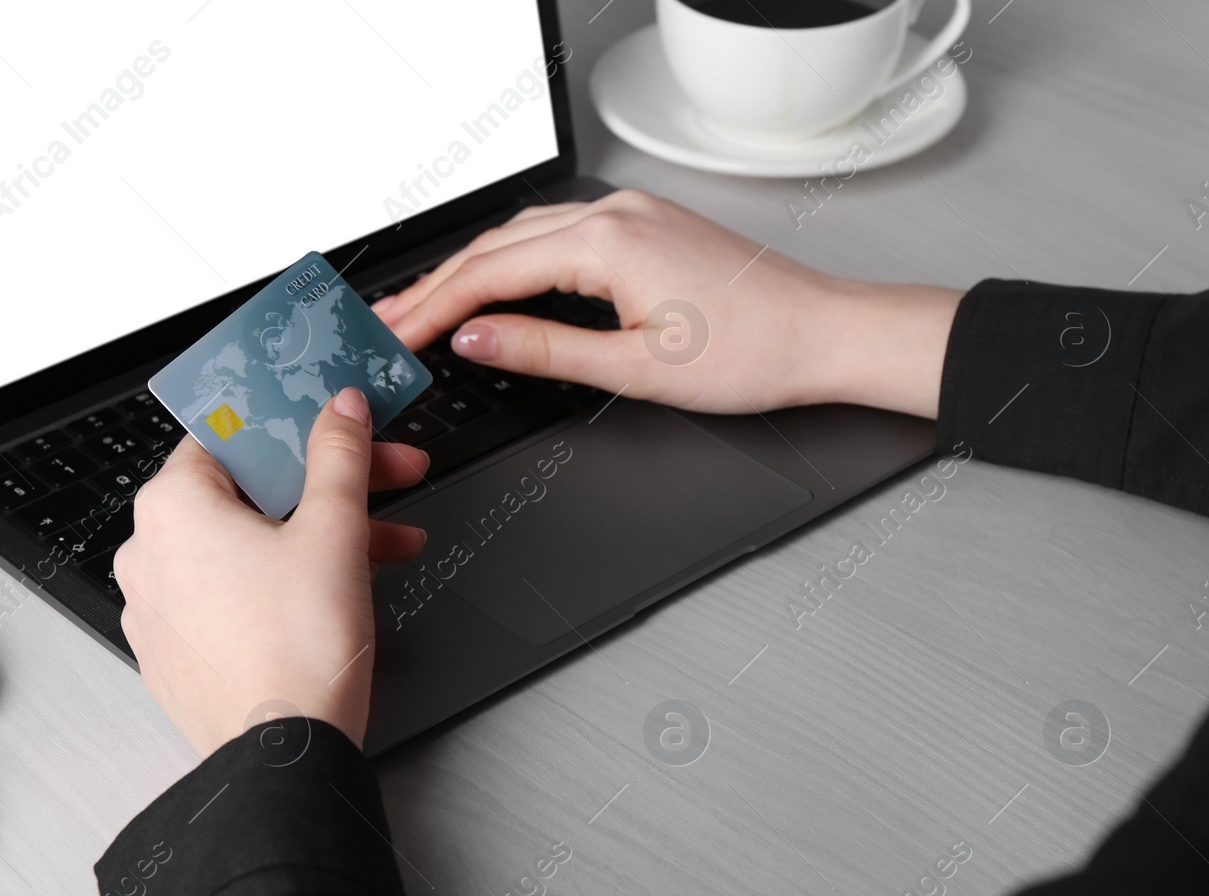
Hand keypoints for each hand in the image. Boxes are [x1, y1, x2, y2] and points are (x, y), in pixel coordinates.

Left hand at [113, 388, 427, 757]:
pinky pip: (234, 594)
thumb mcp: (334, 532)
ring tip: (390, 544)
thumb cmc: (297, 651)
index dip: (302, 427)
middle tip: (390, 478)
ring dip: (322, 535)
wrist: (285, 758)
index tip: (341, 428)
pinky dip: (285, 581)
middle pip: (250, 492)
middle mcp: (149, 553)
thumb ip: (339, 456)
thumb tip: (341, 410)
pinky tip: (343, 587)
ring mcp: (159, 608)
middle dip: (331, 485)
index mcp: (173, 507)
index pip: (234, 435)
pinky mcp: (179, 653)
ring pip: (249, 545)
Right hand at [377, 190, 961, 418]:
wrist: (823, 334)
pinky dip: (510, 260)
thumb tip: (475, 341)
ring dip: (468, 271)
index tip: (394, 336)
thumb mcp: (635, 368)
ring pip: (521, 236)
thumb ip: (544, 350)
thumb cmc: (753, 353)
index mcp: (606, 243)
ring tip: (422, 305)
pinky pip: (554, 235)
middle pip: (495, 246)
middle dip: (435, 287)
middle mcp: (613, 214)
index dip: (432, 309)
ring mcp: (629, 213)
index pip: (490, 273)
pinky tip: (491, 282)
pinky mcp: (643, 224)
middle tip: (385, 323)